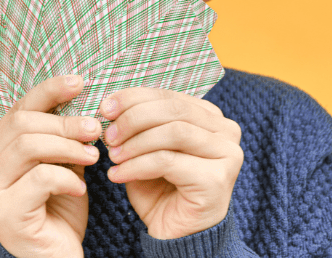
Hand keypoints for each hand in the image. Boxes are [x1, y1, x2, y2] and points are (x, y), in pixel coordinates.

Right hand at [0, 75, 101, 257]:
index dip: (49, 91)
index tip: (79, 82)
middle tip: (95, 129)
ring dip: (68, 146)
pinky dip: (67, 178)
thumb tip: (81, 96)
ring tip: (93, 157)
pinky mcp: (3, 213)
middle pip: (22, 124)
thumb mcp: (62, 163)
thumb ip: (62, 135)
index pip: (18, 108)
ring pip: (29, 146)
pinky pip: (40, 178)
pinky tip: (80, 190)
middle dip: (64, 122)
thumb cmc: (60, 209)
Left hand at [99, 88, 242, 239]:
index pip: (169, 95)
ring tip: (113, 156)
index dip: (134, 97)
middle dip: (133, 118)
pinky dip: (136, 166)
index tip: (105, 107)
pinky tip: (117, 175)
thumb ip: (139, 123)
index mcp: (211, 117)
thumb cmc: (162, 188)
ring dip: (135, 143)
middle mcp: (226, 131)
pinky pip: (167, 161)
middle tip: (107, 134)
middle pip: (173, 109)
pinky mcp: (217, 179)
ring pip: (172, 132)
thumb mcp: (147, 148)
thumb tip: (111, 104)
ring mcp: (227, 154)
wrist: (178, 236)